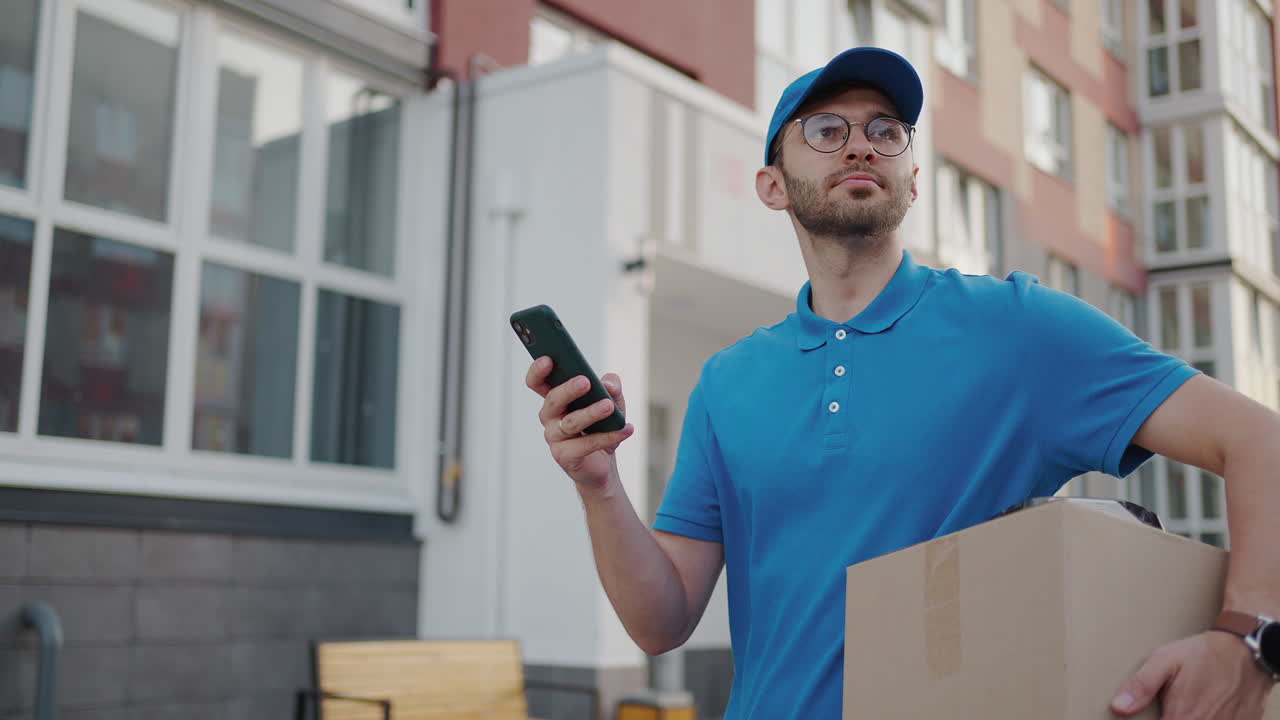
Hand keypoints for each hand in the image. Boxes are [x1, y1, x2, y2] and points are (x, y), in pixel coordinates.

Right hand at [525, 356, 634, 491]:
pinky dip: (609, 437)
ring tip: (609, 406)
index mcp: (555, 398)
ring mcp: (554, 438)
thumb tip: (608, 384)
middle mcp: (549, 416)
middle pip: (553, 400)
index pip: (538, 382)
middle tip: (585, 381)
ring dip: (591, 413)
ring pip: (570, 422)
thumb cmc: (602, 426)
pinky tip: (626, 429)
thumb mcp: (612, 401)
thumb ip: (612, 387)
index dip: (538, 370)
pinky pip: (587, 444)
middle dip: (568, 390)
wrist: (603, 463)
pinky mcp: (565, 456)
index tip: (548, 358)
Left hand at [1111, 631, 1274, 718]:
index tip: (1157, 712)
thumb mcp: (1165, 661)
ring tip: (1190, 702)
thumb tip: (1119, 707)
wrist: (1245, 651)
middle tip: (1174, 703)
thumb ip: (1141, 686)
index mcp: (1183, 717)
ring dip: (1192, 716)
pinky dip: (1212, 718)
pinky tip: (1208, 707)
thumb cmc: (1204, 654)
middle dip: (1171, 717)